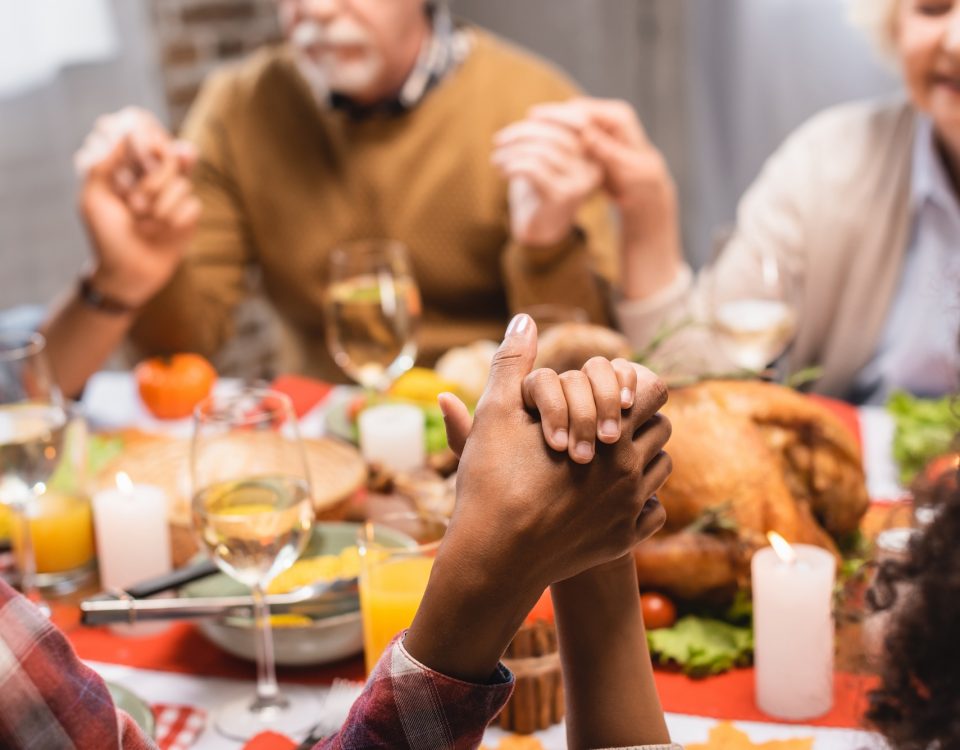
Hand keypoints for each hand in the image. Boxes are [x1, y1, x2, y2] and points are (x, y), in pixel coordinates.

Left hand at [76, 108, 199, 307]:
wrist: (129, 273)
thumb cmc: (106, 236)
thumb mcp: (93, 197)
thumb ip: (103, 161)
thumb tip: (127, 130)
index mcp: (121, 161)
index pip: (138, 124)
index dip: (144, 137)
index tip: (142, 153)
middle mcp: (148, 170)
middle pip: (166, 151)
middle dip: (152, 181)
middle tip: (134, 205)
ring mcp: (171, 189)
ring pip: (181, 180)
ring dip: (160, 206)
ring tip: (144, 223)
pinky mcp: (188, 209)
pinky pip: (192, 204)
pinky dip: (173, 221)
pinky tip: (162, 232)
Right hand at [405, 314, 669, 681]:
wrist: (494, 556)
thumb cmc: (492, 481)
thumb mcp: (496, 412)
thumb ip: (512, 361)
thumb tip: (523, 318)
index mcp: (610, 432)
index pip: (653, 392)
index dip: (635, 386)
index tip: (613, 391)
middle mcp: (632, 470)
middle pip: (661, 429)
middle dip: (639, 421)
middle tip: (608, 423)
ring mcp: (631, 509)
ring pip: (660, 470)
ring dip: (642, 459)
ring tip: (607, 457)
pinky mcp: (625, 540)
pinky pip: (654, 512)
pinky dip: (640, 502)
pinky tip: (609, 498)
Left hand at [492, 116, 601, 246]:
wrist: (539, 230)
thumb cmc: (539, 190)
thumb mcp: (546, 159)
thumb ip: (547, 137)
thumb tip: (534, 115)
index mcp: (592, 156)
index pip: (579, 124)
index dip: (555, 114)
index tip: (530, 114)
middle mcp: (591, 170)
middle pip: (557, 136)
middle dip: (523, 132)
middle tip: (498, 140)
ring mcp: (578, 184)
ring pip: (543, 151)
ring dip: (512, 151)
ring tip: (496, 159)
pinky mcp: (560, 197)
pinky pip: (534, 169)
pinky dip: (513, 165)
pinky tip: (502, 171)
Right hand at [528, 98, 676, 236]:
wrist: (646, 188)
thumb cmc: (640, 181)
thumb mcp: (625, 168)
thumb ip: (606, 150)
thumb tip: (585, 133)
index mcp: (618, 117)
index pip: (582, 110)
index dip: (557, 114)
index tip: (533, 117)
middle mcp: (609, 116)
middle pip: (573, 111)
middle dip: (548, 116)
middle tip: (524, 122)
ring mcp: (601, 124)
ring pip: (569, 120)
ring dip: (549, 125)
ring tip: (525, 130)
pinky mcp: (595, 135)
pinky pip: (571, 131)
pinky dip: (555, 134)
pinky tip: (538, 141)